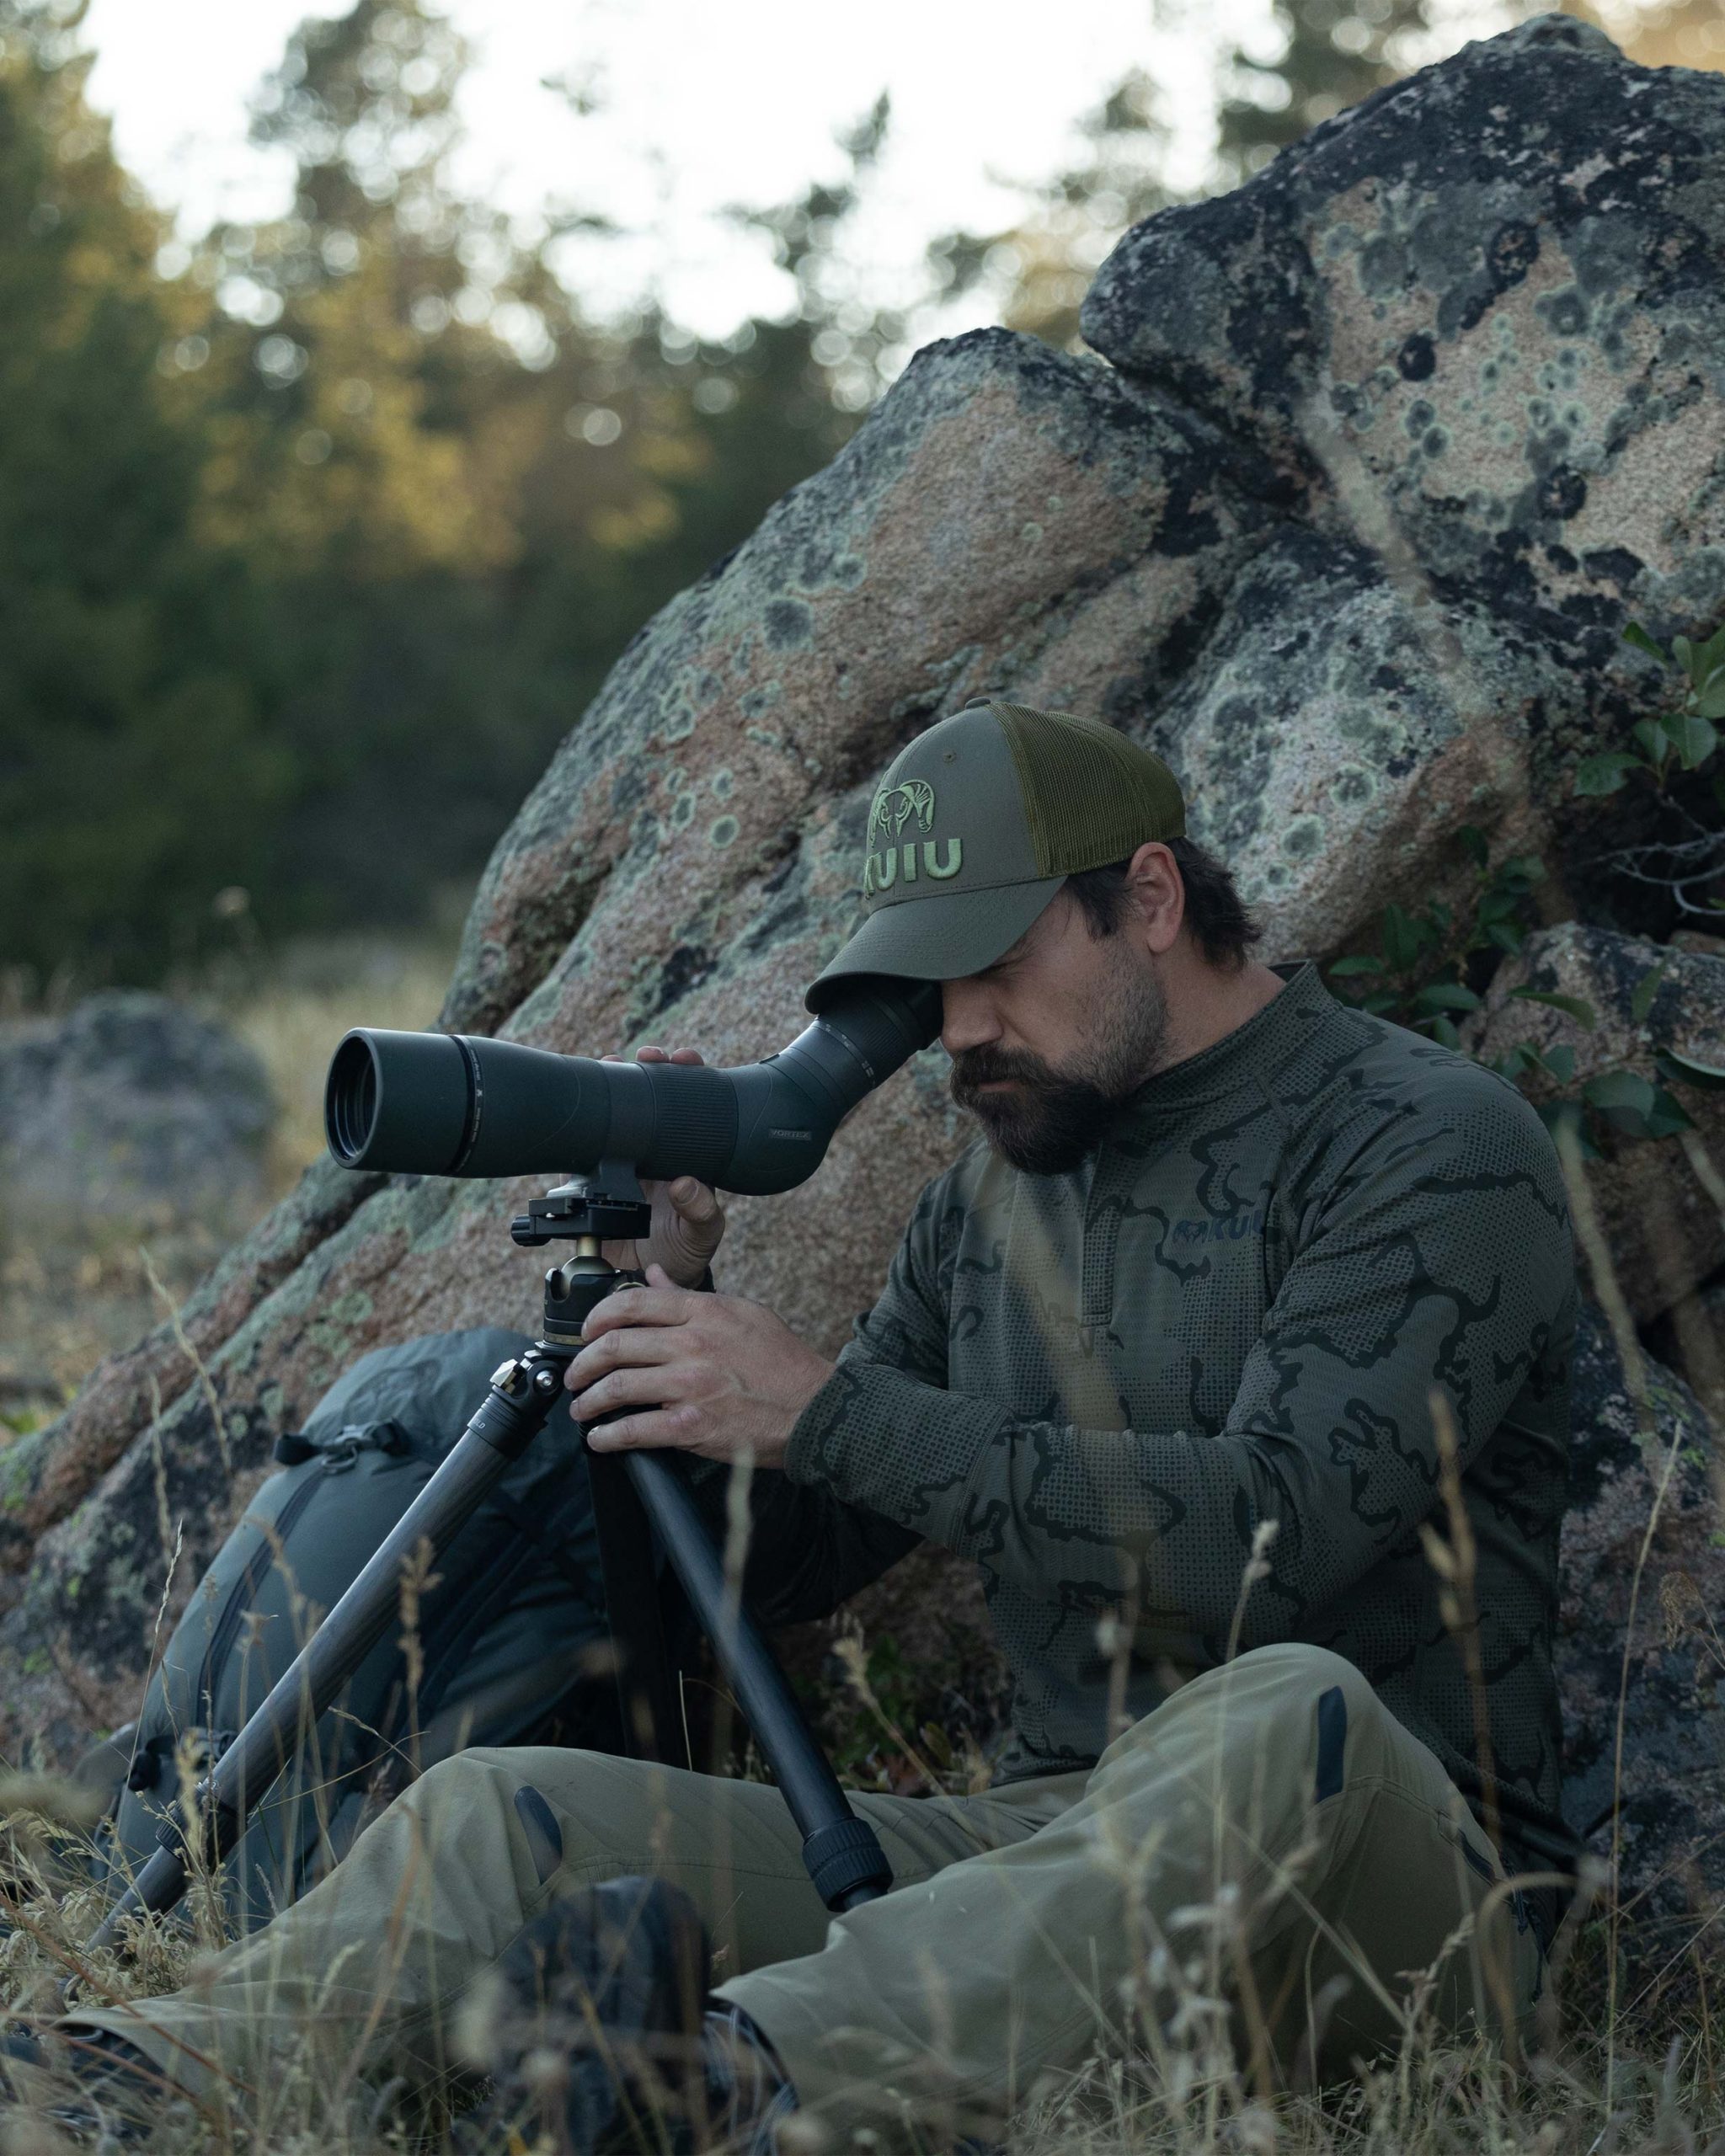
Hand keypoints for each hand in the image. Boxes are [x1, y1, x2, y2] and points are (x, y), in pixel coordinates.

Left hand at [566, 1268, 833, 1468]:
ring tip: (582, 1408)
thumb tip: (655, 1276)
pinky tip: (601, 1439)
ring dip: (589, 1401)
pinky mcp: (692, 1425)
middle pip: (615, 1345)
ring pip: (617, 1387)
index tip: (588, 1331)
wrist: (814, 1409)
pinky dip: (609, 1436)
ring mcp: (690, 1386)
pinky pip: (634, 1430)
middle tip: (576, 1375)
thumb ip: (691, 1297)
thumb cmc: (782, 1363)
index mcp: (704, 1312)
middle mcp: (692, 1345)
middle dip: (583, 1363)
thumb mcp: (742, 1313)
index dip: (598, 1317)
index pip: (633, 1303)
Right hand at [597, 1046, 724, 1285]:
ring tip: (609, 1064)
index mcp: (686, 1154)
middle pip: (651, 1097)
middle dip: (649, 1068)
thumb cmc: (685, 1249)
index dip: (688, 1076)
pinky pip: (585, 1149)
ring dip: (612, 1086)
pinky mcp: (595, 1180)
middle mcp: (656, 1151)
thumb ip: (701, 1211)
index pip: (690, 1105)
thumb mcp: (703, 1233)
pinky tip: (577, 1113)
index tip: (683, 1059)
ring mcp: (624, 1162)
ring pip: (618, 1115)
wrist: (650, 1279)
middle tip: (647, 1055)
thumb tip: (686, 1183)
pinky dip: (580, 1130)